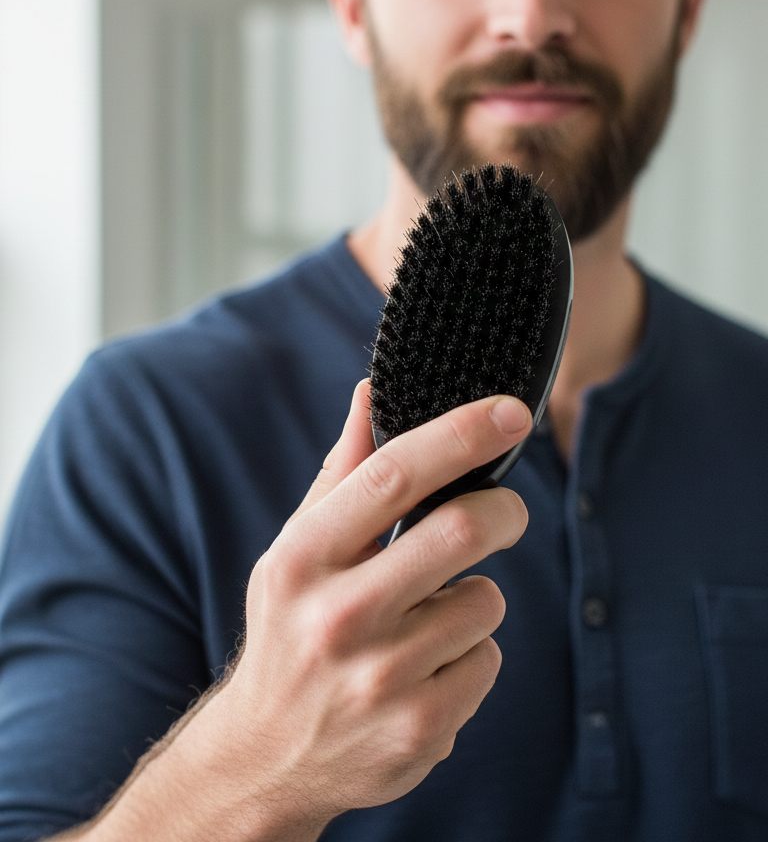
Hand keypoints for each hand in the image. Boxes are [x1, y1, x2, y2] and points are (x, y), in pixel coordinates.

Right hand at [76, 381, 529, 841]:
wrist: (265, 756)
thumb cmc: (291, 627)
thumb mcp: (298, 548)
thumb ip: (342, 470)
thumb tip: (371, 389)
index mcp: (303, 558)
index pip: (392, 475)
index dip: (459, 434)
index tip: (510, 411)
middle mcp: (338, 617)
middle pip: (461, 531)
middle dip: (504, 511)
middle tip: (506, 512)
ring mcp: (380, 679)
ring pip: (485, 601)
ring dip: (472, 597)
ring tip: (427, 618)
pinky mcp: (419, 730)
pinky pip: (488, 660)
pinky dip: (470, 654)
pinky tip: (425, 670)